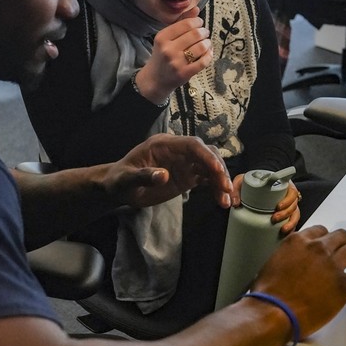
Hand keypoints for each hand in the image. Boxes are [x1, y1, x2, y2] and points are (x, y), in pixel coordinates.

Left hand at [107, 134, 231, 208]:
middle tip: (226, 189)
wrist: (119, 189)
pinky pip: (207, 179)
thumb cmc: (119, 181)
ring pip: (210, 166)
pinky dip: (216, 188)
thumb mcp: (126, 180)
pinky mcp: (187, 176)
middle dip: (219, 169)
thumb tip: (164, 176)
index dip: (207, 156)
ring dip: (221, 181)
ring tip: (226, 200)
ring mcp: (184, 163)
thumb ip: (144, 176)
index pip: (192, 145)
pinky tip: (222, 200)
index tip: (218, 170)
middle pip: (206, 153)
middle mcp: (178, 151)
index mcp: (164, 145)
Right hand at [135, 6, 212, 103]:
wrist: (156, 79)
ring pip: (201, 47)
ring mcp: (176, 63)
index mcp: (162, 37)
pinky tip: (208, 53)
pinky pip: (203, 61)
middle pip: (195, 34)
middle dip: (204, 32)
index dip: (197, 21)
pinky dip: (209, 55)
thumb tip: (197, 9)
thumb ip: (181, 22)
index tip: (200, 23)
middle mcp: (168, 49)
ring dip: (208, 43)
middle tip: (205, 33)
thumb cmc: (162, 55)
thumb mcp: (166, 37)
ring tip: (206, 43)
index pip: (186, 24)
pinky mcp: (184, 74)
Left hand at [231, 175, 300, 234]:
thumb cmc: (248, 183)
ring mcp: (287, 204)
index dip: (288, 200)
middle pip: (294, 204)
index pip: (292, 191)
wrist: (250, 186)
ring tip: (282, 229)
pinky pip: (293, 220)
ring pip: (295, 213)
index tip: (278, 207)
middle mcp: (286, 194)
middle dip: (286, 213)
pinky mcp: (285, 213)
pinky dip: (292, 227)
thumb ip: (236, 190)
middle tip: (274, 219)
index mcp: (282, 184)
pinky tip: (286, 233)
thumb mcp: (242, 181)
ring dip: (291, 222)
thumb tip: (235, 203)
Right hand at [249, 226, 345, 338]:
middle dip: (345, 245)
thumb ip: (287, 257)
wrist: (273, 312)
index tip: (329, 249)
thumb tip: (292, 263)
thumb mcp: (272, 264)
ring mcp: (332, 264)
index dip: (327, 241)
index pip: (321, 231)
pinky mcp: (343, 284)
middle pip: (341, 236)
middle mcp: (317, 248)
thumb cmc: (268, 295)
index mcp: (298, 241)